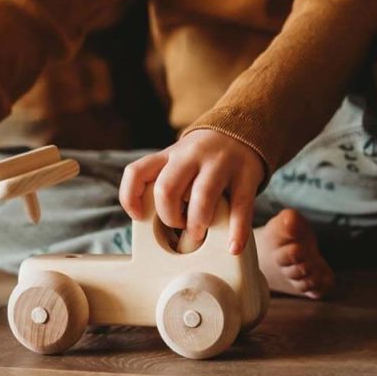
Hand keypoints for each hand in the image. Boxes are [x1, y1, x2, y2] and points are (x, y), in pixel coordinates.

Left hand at [118, 129, 264, 254]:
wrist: (240, 129)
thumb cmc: (201, 158)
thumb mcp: (176, 160)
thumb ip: (163, 182)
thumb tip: (153, 223)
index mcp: (169, 155)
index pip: (137, 172)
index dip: (130, 197)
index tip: (138, 216)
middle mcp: (191, 156)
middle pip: (167, 188)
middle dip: (169, 216)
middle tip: (179, 226)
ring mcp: (219, 164)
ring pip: (201, 196)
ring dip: (197, 222)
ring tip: (200, 231)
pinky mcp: (246, 176)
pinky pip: (240, 207)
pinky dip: (236, 231)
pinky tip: (232, 246)